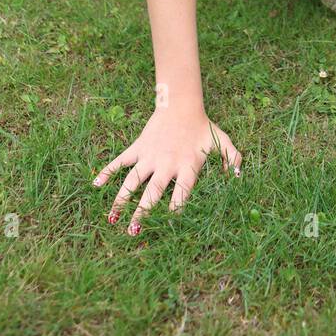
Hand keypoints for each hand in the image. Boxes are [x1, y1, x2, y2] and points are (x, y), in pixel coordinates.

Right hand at [92, 106, 241, 231]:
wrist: (181, 103)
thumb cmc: (202, 126)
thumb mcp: (221, 141)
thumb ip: (233, 158)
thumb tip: (239, 177)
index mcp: (187, 166)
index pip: (181, 194)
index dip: (175, 211)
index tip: (168, 228)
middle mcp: (166, 164)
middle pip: (152, 193)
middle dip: (142, 214)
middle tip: (133, 233)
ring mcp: (150, 156)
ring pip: (132, 181)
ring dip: (121, 200)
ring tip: (112, 219)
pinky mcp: (138, 147)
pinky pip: (120, 161)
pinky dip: (107, 171)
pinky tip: (96, 184)